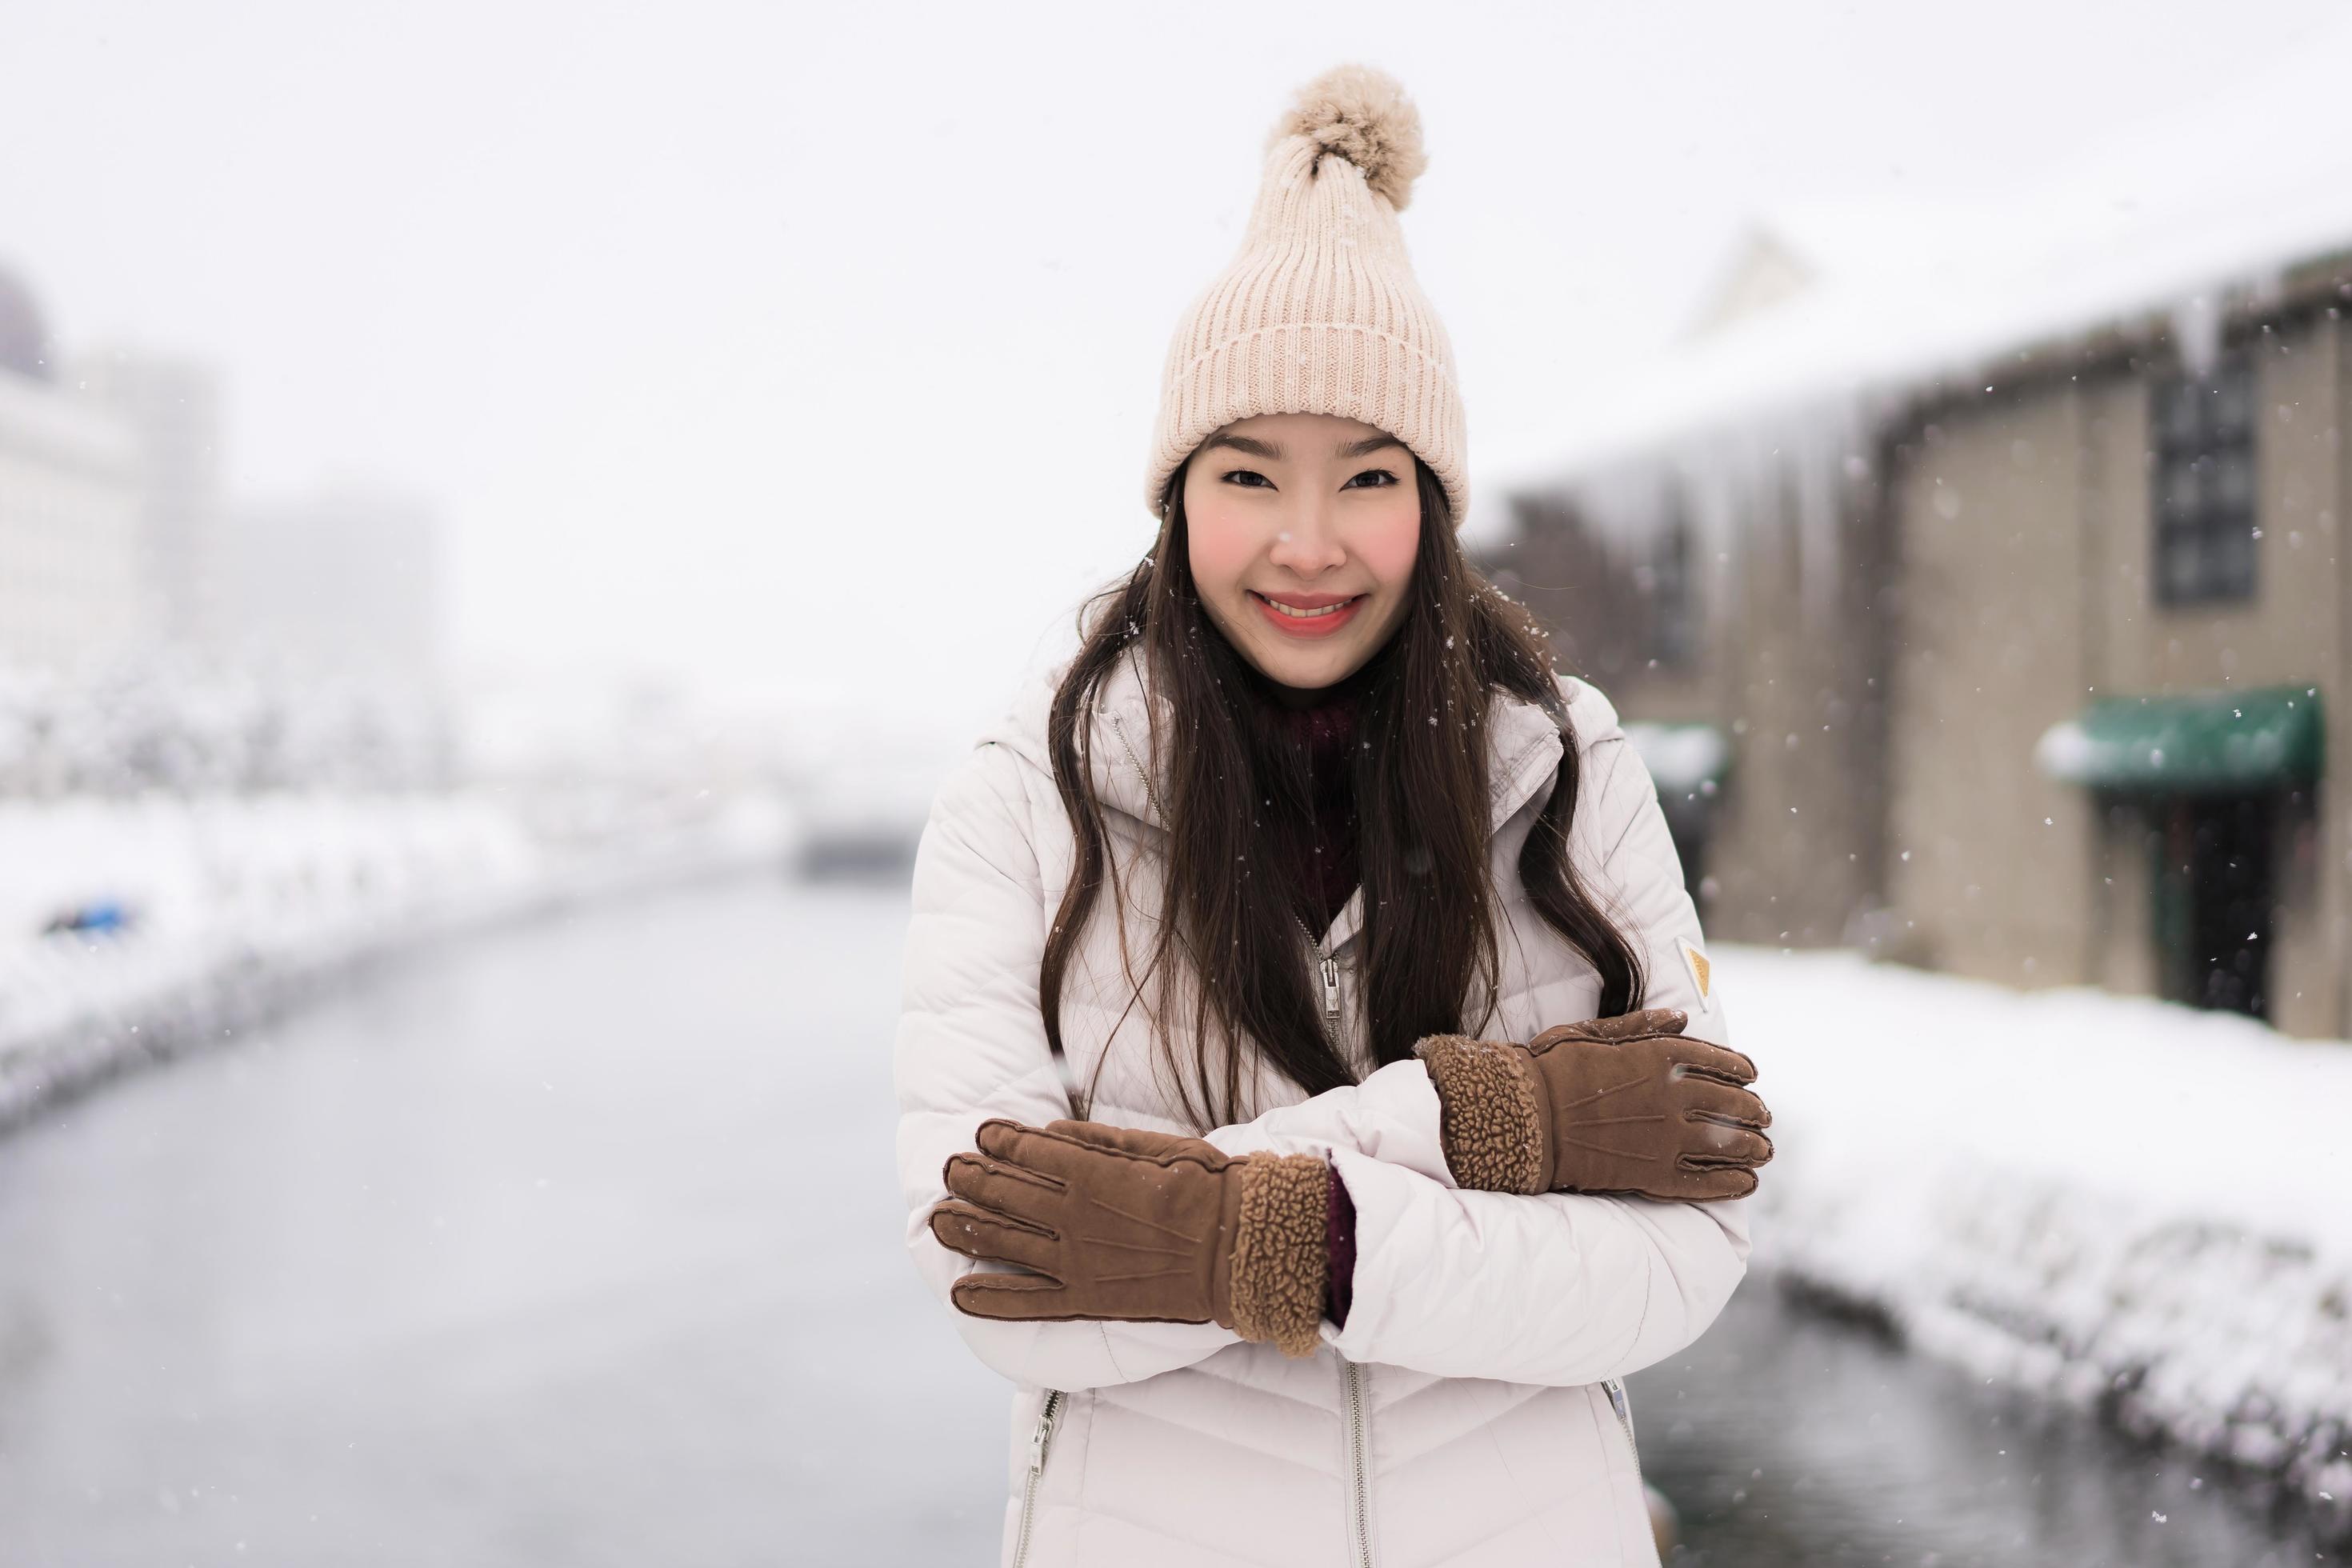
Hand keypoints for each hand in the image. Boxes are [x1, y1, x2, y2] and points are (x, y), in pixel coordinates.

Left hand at [927, 1118, 1331, 1356]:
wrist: (1241, 1249)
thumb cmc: (1206, 1187)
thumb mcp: (1154, 1145)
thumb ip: (1095, 1142)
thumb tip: (1046, 1131)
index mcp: (1090, 1174)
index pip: (1026, 1152)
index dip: (998, 1140)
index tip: (979, 1133)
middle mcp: (1073, 1218)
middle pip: (1006, 1194)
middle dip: (971, 1180)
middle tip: (947, 1171)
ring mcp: (1075, 1262)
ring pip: (1005, 1243)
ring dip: (966, 1228)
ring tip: (937, 1219)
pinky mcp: (1086, 1300)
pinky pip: (1028, 1303)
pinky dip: (990, 1298)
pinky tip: (960, 1292)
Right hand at [1413, 1007, 1772, 1198]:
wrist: (1526, 1118)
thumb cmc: (1552, 1069)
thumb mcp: (1593, 1031)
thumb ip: (1642, 1026)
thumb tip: (1682, 1017)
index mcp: (1659, 1057)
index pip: (1719, 1060)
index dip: (1741, 1069)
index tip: (1752, 1075)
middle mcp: (1673, 1096)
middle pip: (1732, 1104)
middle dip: (1754, 1111)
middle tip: (1764, 1117)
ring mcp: (1668, 1138)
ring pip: (1729, 1144)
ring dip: (1753, 1148)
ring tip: (1764, 1152)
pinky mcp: (1655, 1175)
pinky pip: (1707, 1182)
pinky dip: (1732, 1184)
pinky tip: (1746, 1184)